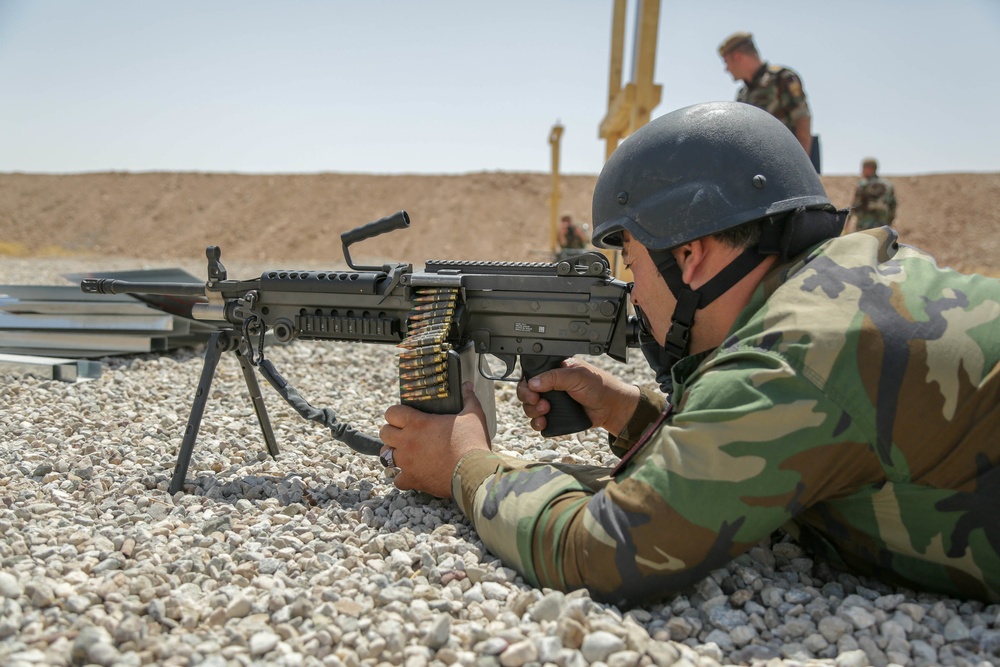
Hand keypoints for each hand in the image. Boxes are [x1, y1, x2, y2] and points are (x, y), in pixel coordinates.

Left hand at [379, 382, 490, 498]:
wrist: (474, 473)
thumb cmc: (472, 442)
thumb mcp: (473, 415)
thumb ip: (468, 398)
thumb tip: (467, 385)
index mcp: (417, 423)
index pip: (391, 412)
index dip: (396, 413)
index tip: (404, 416)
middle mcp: (407, 442)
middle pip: (384, 433)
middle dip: (392, 432)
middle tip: (405, 433)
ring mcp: (407, 462)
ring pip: (385, 456)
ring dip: (394, 453)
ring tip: (406, 452)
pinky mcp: (412, 480)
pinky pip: (397, 480)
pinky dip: (404, 477)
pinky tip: (414, 473)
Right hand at [516, 358, 639, 435]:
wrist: (612, 409)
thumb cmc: (600, 387)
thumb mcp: (577, 376)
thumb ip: (554, 377)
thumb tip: (533, 383)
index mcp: (555, 370)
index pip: (532, 375)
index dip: (527, 384)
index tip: (532, 392)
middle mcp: (552, 386)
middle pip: (527, 392)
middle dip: (528, 399)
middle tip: (538, 401)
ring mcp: (553, 401)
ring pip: (530, 407)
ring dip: (533, 411)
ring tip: (546, 411)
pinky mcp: (556, 416)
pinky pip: (538, 421)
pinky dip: (537, 423)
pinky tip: (543, 422)